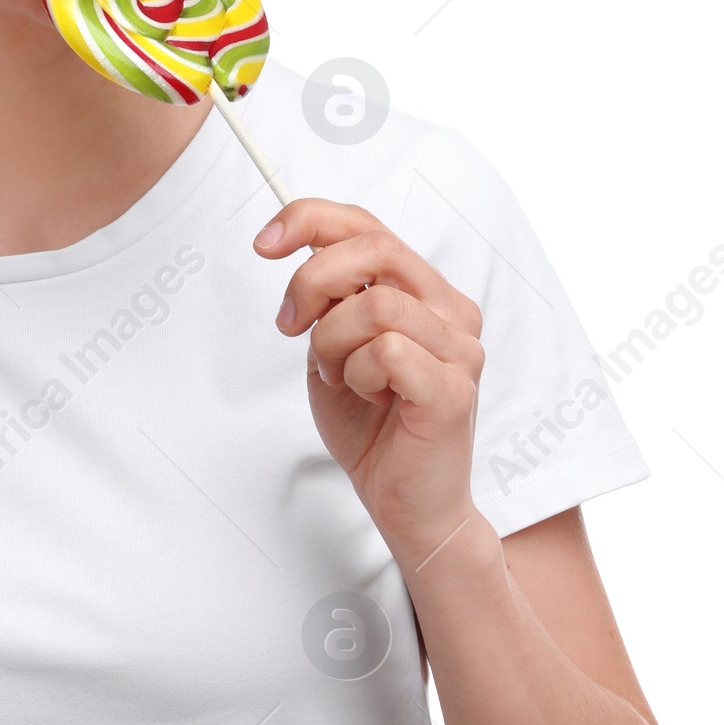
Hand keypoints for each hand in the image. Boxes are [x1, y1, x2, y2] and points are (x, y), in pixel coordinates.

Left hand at [255, 200, 483, 564]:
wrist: (405, 503)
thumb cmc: (372, 428)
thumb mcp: (333, 349)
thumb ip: (328, 301)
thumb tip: (297, 247)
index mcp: (424, 292)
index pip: (369, 226)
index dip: (310, 220)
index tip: (263, 243)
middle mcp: (451, 310)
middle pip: (374, 249)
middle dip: (311, 282)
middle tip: (289, 326)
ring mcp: (460, 348)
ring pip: (374, 305)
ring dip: (332, 344)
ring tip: (338, 378)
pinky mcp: (454, 388)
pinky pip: (387, 352)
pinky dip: (357, 375)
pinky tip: (367, 398)